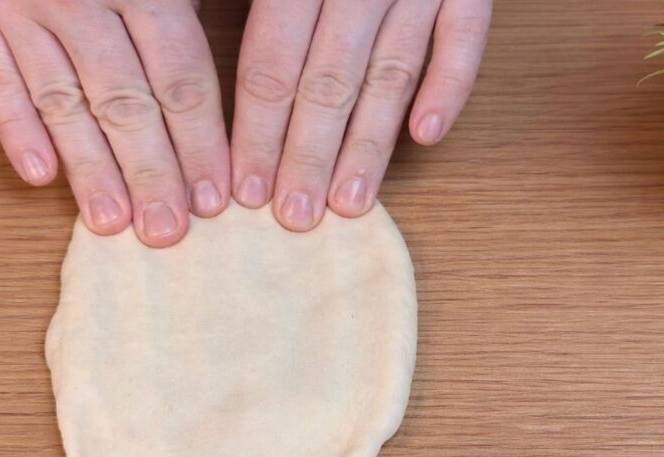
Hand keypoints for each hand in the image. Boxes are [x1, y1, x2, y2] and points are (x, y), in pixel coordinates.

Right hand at [0, 0, 229, 246]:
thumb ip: (193, 2)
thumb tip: (258, 62)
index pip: (180, 77)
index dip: (201, 142)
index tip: (218, 197)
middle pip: (124, 102)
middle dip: (150, 172)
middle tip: (168, 234)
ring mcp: (20, 6)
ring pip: (61, 102)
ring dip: (88, 168)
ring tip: (111, 223)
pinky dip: (14, 129)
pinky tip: (37, 178)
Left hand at [231, 0, 490, 229]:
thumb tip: (197, 32)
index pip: (271, 62)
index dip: (255, 130)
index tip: (244, 188)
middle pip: (328, 81)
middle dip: (308, 156)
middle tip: (294, 216)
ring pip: (391, 73)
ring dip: (370, 144)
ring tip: (350, 203)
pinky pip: (466, 38)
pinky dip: (451, 86)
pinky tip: (428, 137)